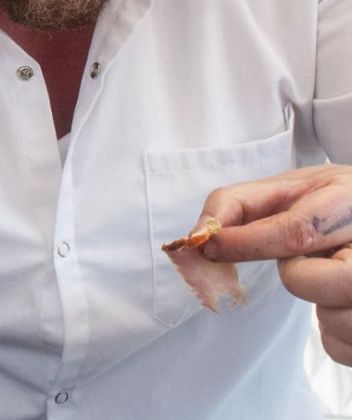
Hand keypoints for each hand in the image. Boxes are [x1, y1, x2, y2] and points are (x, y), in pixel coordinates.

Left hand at [199, 164, 351, 363]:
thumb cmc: (329, 205)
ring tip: (331, 281)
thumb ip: (239, 203)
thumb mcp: (291, 188)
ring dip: (321, 308)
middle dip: (301, 278)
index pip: (299, 231)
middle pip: (340, 282)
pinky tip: (341, 302)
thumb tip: (200, 234)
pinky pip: (343, 348)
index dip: (247, 243)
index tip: (211, 248)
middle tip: (303, 263)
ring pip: (343, 321)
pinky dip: (333, 332)